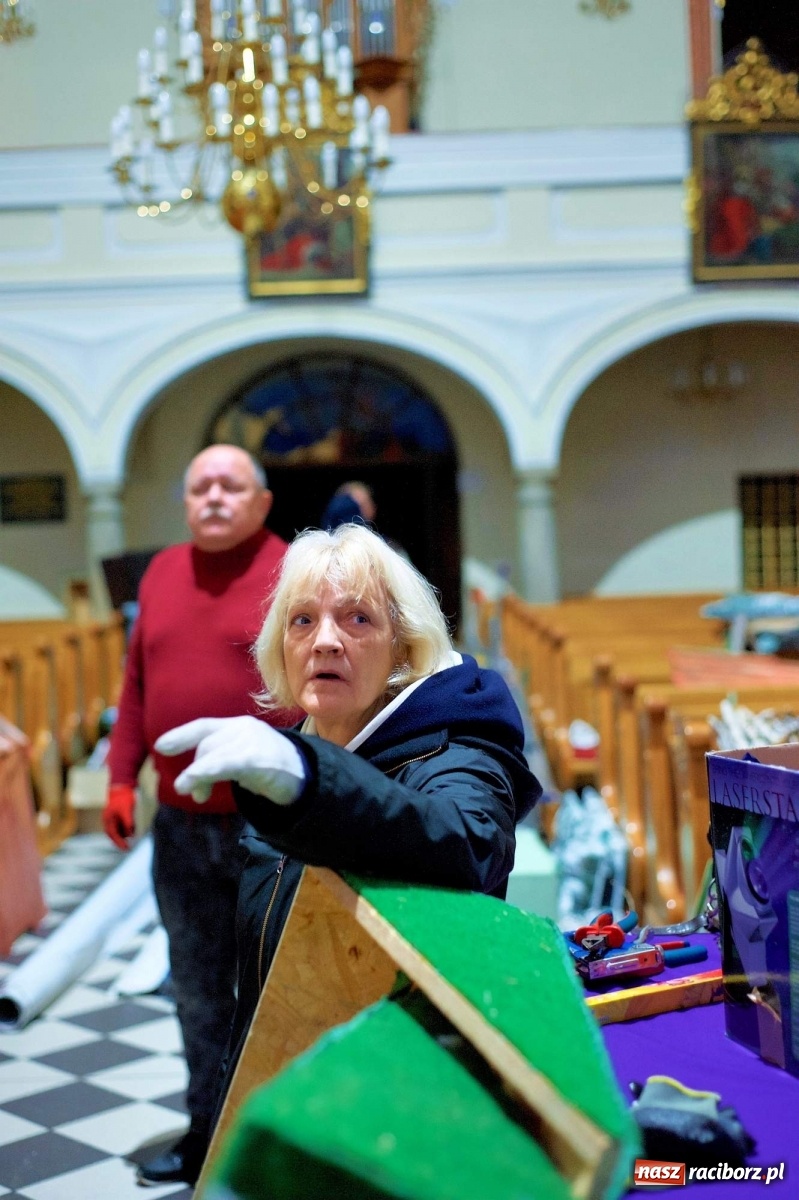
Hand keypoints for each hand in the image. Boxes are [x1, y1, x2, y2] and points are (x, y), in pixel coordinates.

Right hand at [103, 783, 135, 849]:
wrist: (120, 785)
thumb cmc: (121, 797)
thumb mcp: (125, 809)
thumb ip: (127, 822)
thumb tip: (130, 833)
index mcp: (108, 820)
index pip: (113, 835)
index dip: (120, 843)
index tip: (126, 849)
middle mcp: (108, 820)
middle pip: (114, 835)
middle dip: (121, 841)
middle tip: (128, 848)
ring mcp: (112, 818)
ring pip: (117, 831)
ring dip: (123, 835)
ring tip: (132, 837)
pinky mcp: (116, 816)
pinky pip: (119, 826)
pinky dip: (125, 829)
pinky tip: (132, 830)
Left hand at [155, 716, 306, 806]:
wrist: (309, 776)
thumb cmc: (272, 769)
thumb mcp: (242, 762)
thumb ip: (218, 765)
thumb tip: (190, 785)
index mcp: (239, 726)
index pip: (204, 726)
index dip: (181, 735)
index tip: (160, 746)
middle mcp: (244, 729)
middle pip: (207, 745)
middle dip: (195, 770)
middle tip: (192, 793)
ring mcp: (253, 742)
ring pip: (213, 755)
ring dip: (196, 774)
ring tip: (190, 793)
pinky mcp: (259, 759)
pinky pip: (226, 764)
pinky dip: (205, 772)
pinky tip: (193, 784)